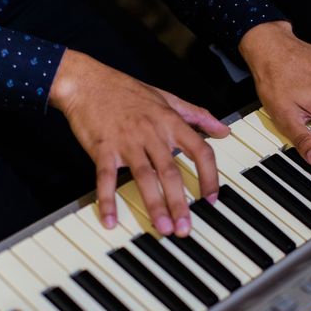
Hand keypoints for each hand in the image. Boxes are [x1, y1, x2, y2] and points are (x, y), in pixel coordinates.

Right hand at [49, 49, 229, 235]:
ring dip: (154, 205)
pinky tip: (111, 220)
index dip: (210, 176)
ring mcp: (127, 142)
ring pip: (144, 177)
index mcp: (169, 122)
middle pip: (170, 172)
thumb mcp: (167, 97)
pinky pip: (106, 178)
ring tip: (162, 228)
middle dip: (180, 203)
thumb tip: (223, 130)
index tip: (212, 198)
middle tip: (185, 229)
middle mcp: (151, 133)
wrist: (87, 82)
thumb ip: (197, 115)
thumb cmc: (127, 90)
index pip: (199, 150)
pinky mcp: (103, 149)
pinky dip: (108, 200)